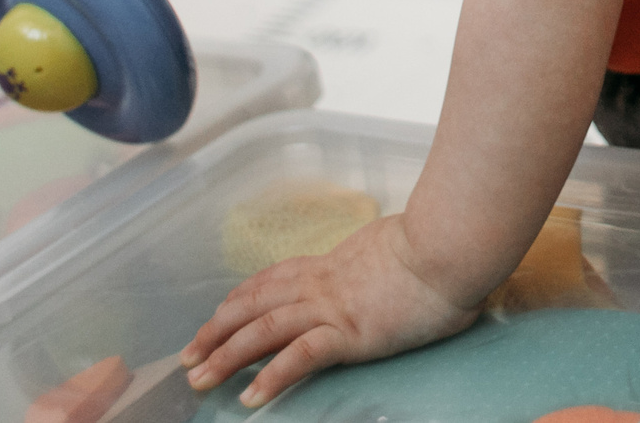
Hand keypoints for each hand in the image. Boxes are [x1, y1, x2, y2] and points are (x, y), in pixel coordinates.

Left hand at [182, 213, 480, 406]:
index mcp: (334, 263)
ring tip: (199, 379)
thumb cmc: (441, 243)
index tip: (221, 311)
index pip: (275, 278)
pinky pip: (300, 358)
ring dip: (226, 355)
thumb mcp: (400, 246)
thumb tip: (394, 261)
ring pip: (263, 330)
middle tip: (188, 355)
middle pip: (254, 304)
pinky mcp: (349, 333)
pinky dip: (272, 378)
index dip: (242, 297)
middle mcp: (323, 284)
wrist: (451, 244)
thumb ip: (385, 258)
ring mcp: (333, 308)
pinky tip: (250, 398)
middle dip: (216, 331)